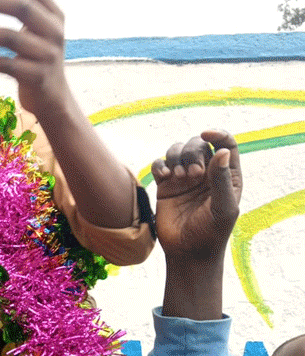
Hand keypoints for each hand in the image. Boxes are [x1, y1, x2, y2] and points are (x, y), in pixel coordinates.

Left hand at [0, 0, 67, 114]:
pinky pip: (8, 64)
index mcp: (55, 17)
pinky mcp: (36, 76)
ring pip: (11, 37)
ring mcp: (47, 55)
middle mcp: (54, 33)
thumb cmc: (40, 58)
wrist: (53, 98)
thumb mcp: (43, 29)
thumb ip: (36, 2)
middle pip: (22, 8)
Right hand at [152, 130, 242, 261]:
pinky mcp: (165, 185)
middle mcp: (206, 173)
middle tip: (193, 173)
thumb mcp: (223, 207)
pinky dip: (160, 165)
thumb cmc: (211, 233)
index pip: (226, 144)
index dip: (218, 134)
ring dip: (175, 157)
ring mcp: (184, 177)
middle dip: (192, 152)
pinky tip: (164, 177)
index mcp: (227, 176)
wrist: (187, 252)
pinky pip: (160, 164)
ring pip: (177, 150)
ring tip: (178, 177)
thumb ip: (221, 179)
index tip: (206, 133)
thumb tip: (221, 151)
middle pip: (198, 144)